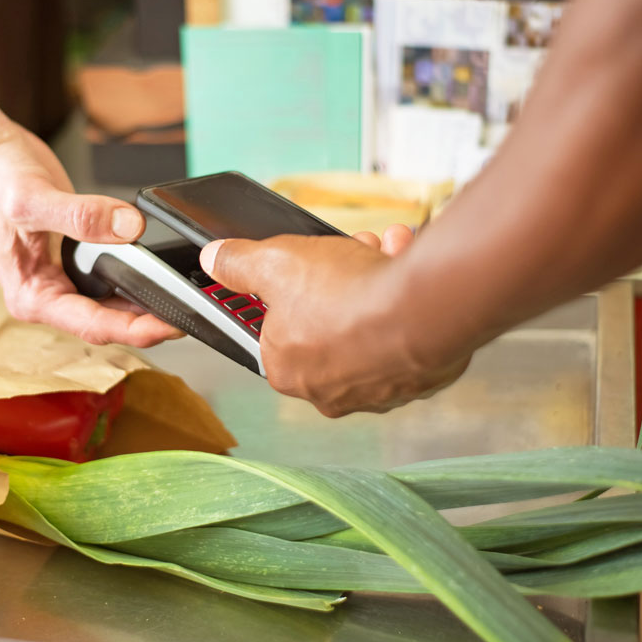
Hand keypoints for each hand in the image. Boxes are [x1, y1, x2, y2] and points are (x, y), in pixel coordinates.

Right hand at [0, 93, 180, 346]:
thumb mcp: (33, 197)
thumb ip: (79, 215)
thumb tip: (127, 227)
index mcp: (32, 296)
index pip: (93, 326)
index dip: (137, 330)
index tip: (172, 325)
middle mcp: (47, 295)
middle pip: (108, 322)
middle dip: (149, 322)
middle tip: (192, 312)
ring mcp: (61, 279)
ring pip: (112, 304)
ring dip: (146, 304)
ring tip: (185, 298)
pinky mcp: (74, 261)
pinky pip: (111, 279)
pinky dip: (136, 278)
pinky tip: (159, 273)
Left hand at [200, 226, 470, 416]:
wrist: (425, 309)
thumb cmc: (348, 296)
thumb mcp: (276, 263)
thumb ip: (239, 264)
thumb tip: (216, 259)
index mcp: (286, 370)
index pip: (275, 331)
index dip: (289, 291)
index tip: (302, 270)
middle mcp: (329, 390)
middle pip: (326, 322)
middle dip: (338, 280)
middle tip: (349, 252)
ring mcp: (376, 389)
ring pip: (369, 324)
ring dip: (373, 279)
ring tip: (383, 250)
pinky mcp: (415, 380)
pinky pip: (404, 332)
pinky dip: (404, 300)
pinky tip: (406, 269)